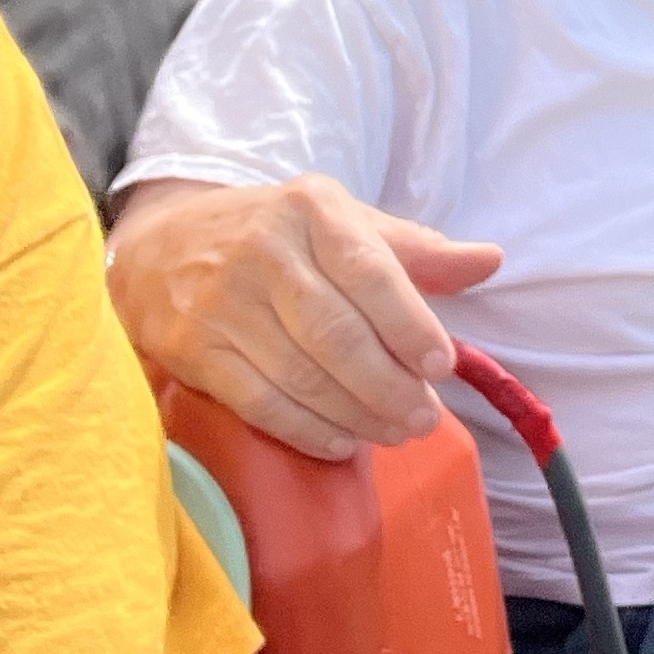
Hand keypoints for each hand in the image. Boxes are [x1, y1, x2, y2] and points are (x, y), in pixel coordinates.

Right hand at [108, 173, 503, 458]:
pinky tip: (341, 443)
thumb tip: (490, 260)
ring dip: (355, 414)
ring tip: (394, 433)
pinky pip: (259, 401)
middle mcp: (263, 250)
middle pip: (335, 332)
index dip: (409, 324)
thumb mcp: (345, 224)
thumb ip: (416, 250)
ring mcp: (221, 301)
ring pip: (300, 373)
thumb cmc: (278, 237)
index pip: (369, 271)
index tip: (443, 366)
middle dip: (388, 384)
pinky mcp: (193, 349)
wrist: (162, 246)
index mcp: (311, 209)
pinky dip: (306, 429)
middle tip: (425, 418)